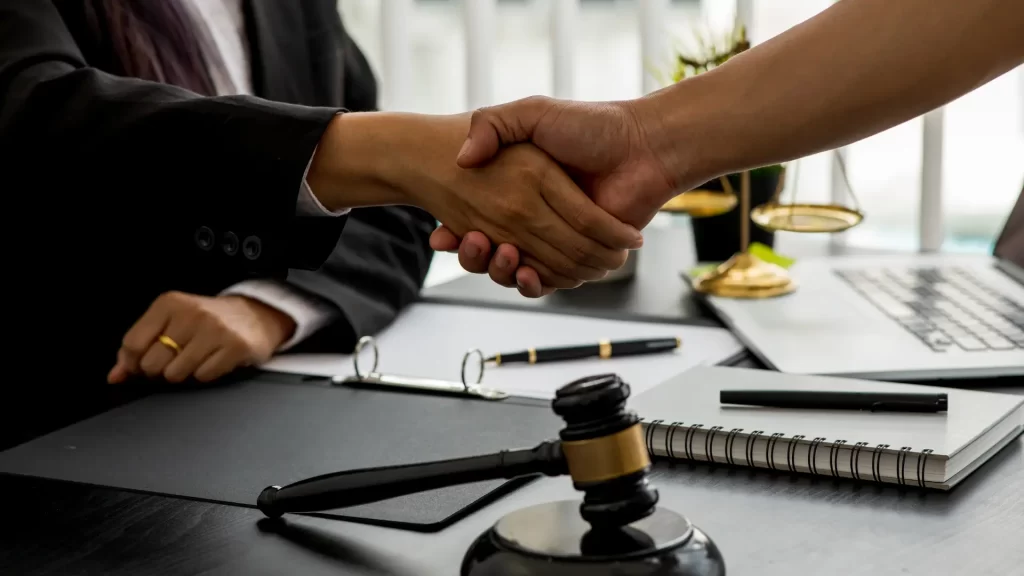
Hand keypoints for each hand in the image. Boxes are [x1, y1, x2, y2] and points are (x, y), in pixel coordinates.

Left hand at [107, 292, 295, 383]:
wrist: (256, 315)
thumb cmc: (208, 322)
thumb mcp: (172, 323)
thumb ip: (140, 347)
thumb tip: (115, 376)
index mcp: (169, 303)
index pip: (133, 344)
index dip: (133, 363)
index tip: (143, 364)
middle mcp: (191, 313)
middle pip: (152, 363)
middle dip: (161, 369)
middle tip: (177, 359)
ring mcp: (214, 329)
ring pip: (176, 374)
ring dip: (185, 373)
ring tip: (197, 358)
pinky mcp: (234, 346)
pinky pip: (204, 376)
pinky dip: (207, 374)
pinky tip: (214, 360)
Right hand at [309, 112, 642, 288]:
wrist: (644, 146)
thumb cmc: (592, 125)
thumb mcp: (535, 113)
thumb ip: (495, 124)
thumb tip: (463, 158)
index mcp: (518, 189)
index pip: (474, 220)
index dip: (455, 233)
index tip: (440, 236)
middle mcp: (533, 217)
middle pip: (490, 252)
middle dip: (473, 255)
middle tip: (470, 241)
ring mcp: (556, 239)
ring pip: (515, 271)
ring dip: (501, 271)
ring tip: (502, 254)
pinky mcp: (580, 258)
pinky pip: (550, 281)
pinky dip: (536, 283)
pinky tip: (526, 272)